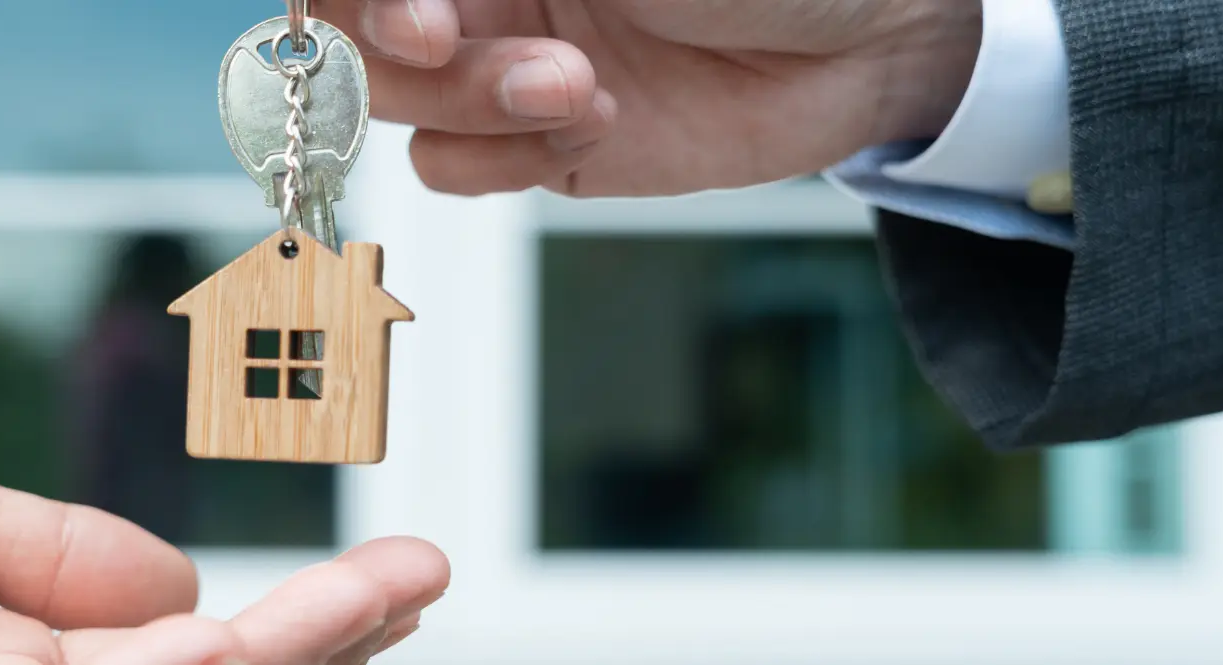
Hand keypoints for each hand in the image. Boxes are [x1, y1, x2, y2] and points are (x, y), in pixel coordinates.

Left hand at [0, 354, 447, 664]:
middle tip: (421, 584)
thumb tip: (188, 583)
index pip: (177, 659)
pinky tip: (264, 628)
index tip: (389, 575)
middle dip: (316, 646)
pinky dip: (179, 662)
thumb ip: (58, 557)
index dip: (292, 626)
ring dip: (280, 650)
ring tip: (382, 591)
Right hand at [320, 0, 981, 195]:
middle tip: (450, 37)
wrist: (874, 34)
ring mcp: (502, 64)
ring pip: (400, 104)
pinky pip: (455, 168)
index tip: (416, 9)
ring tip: (578, 86)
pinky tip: (594, 126)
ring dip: (472, 102)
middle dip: (395, 42)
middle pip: (348, 31)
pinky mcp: (543, 144)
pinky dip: (504, 159)